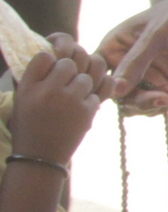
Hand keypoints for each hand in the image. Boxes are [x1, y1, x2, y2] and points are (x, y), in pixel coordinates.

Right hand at [9, 35, 107, 164]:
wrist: (40, 157)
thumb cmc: (30, 125)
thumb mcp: (24, 99)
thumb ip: (39, 76)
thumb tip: (61, 55)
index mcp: (28, 87)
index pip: (45, 56)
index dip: (52, 59)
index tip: (53, 69)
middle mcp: (48, 91)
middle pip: (69, 62)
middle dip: (71, 70)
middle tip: (67, 83)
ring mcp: (69, 101)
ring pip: (87, 76)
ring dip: (84, 84)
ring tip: (73, 97)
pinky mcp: (87, 112)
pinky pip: (99, 92)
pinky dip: (92, 99)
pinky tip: (81, 107)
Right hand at [97, 0, 167, 112]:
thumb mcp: (157, 35)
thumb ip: (136, 61)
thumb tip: (116, 89)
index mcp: (115, 45)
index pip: (97, 73)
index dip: (104, 89)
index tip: (123, 94)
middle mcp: (127, 61)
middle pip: (118, 93)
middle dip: (135, 101)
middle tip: (159, 99)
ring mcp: (147, 72)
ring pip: (136, 101)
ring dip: (150, 106)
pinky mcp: (166, 80)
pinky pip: (156, 101)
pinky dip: (164, 104)